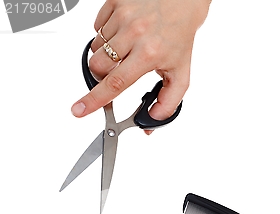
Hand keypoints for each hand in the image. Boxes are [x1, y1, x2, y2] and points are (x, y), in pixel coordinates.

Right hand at [71, 0, 210, 128]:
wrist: (184, 1)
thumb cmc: (180, 36)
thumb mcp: (180, 74)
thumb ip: (168, 102)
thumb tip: (151, 120)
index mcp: (149, 54)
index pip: (114, 84)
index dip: (94, 100)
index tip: (79, 110)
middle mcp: (134, 33)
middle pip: (98, 66)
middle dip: (102, 75)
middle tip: (118, 69)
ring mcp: (123, 15)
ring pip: (95, 48)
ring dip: (106, 54)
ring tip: (127, 47)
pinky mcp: (115, 1)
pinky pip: (97, 26)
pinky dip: (107, 34)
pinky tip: (124, 32)